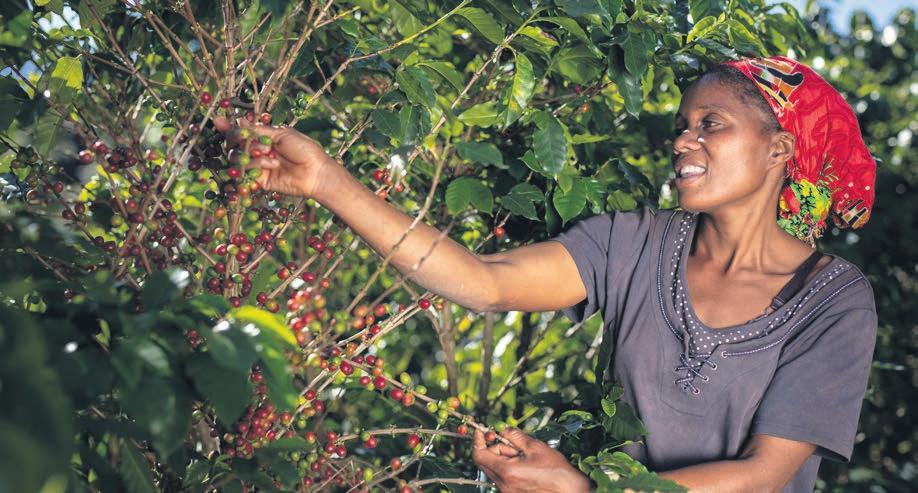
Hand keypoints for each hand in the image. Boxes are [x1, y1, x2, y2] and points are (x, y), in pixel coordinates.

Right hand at [213, 116, 337, 198]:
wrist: (316, 172)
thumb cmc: (304, 150)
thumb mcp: (281, 134)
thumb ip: (258, 131)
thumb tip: (238, 121)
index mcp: (264, 137)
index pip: (240, 132)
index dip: (228, 127)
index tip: (217, 121)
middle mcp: (258, 151)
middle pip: (233, 145)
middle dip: (238, 139)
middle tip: (250, 138)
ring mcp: (257, 166)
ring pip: (237, 158)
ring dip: (252, 153)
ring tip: (270, 154)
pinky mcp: (259, 180)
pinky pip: (246, 172)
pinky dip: (255, 166)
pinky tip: (271, 164)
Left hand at [472, 428, 591, 492]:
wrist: (569, 490)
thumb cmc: (555, 470)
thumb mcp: (534, 446)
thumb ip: (514, 436)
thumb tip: (502, 429)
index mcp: (506, 471)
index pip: (478, 455)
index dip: (477, 440)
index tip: (481, 431)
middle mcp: (502, 484)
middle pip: (485, 461)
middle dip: (494, 448)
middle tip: (512, 443)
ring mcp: (506, 491)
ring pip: (494, 468)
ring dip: (504, 457)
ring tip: (525, 457)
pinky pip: (502, 476)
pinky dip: (508, 467)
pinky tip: (525, 465)